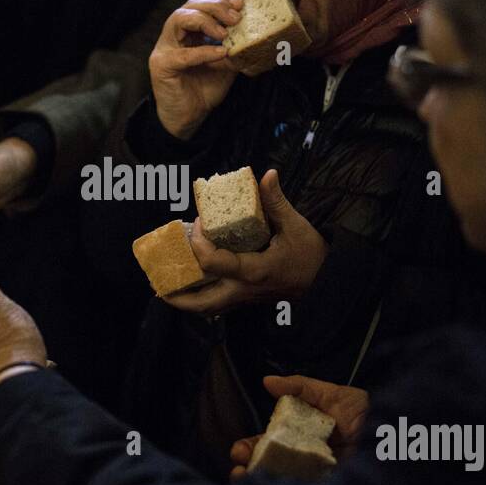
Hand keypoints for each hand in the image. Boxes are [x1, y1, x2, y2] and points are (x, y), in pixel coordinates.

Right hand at [149, 0, 243, 139]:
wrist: (189, 118)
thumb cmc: (204, 89)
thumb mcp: (226, 63)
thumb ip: (235, 46)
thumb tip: (255, 32)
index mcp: (188, 30)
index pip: (200, 2)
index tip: (239, 3)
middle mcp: (173, 34)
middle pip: (190, 5)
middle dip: (215, 6)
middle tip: (235, 17)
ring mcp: (164, 48)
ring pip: (179, 18)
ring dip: (205, 21)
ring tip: (225, 32)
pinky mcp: (161, 65)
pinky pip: (182, 54)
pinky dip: (203, 51)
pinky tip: (220, 53)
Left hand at [163, 169, 327, 314]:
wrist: (327, 282)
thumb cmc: (311, 254)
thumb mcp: (296, 226)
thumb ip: (277, 202)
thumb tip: (267, 174)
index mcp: (253, 271)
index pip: (213, 263)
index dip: (198, 242)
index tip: (198, 221)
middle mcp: (244, 290)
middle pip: (202, 303)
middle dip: (177, 295)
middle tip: (158, 281)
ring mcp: (245, 299)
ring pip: (208, 310)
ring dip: (185, 302)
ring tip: (167, 289)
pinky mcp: (248, 300)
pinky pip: (218, 306)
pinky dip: (201, 300)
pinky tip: (192, 287)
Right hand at [228, 374, 369, 479]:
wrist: (398, 436)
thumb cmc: (369, 414)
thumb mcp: (334, 395)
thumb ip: (301, 387)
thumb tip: (267, 381)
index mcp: (305, 436)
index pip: (273, 442)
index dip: (254, 446)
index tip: (240, 451)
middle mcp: (308, 458)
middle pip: (272, 464)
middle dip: (251, 465)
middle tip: (239, 465)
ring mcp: (317, 477)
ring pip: (282, 482)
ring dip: (260, 483)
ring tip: (245, 480)